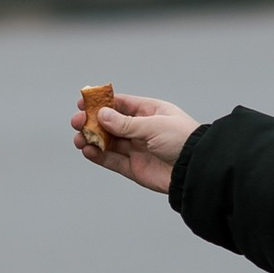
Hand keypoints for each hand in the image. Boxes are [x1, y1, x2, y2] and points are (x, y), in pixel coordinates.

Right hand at [72, 90, 200, 192]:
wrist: (195, 170)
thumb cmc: (183, 141)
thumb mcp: (153, 126)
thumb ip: (126, 123)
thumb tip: (102, 115)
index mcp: (150, 112)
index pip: (122, 104)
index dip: (102, 103)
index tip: (84, 102)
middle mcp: (142, 129)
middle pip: (111, 124)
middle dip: (92, 122)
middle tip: (77, 122)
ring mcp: (137, 149)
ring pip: (109, 142)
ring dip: (92, 140)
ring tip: (79, 139)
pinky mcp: (134, 168)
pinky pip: (112, 160)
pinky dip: (98, 156)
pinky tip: (87, 151)